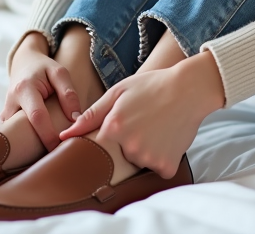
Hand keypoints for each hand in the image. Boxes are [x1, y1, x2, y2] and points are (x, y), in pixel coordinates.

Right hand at [1, 31, 80, 150]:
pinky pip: (16, 135)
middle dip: (39, 145)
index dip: (48, 135)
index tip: (59, 148)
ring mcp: (5, 114)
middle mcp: (10, 103)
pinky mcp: (6, 121)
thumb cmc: (44, 68)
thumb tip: (75, 118)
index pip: (37, 116)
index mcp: (24, 89)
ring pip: (18, 136)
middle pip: (24, 131)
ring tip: (50, 155)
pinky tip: (40, 147)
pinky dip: (28, 141)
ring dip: (33, 145)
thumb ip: (68, 93)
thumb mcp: (59, 72)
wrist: (23, 64)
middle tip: (56, 158)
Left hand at [60, 51, 224, 178]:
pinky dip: (164, 158)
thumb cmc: (152, 85)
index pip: (101, 144)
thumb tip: (65, 134)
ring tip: (159, 126)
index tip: (128, 121)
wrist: (190, 88)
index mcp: (113, 127)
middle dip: (131, 141)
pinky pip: (159, 168)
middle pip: (122, 153)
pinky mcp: (165, 166)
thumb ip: (91, 114)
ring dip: (148, 150)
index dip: (115, 131)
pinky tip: (169, 138)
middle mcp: (129, 146)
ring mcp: (148, 158)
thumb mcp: (119, 92)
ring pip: (141, 161)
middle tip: (147, 120)